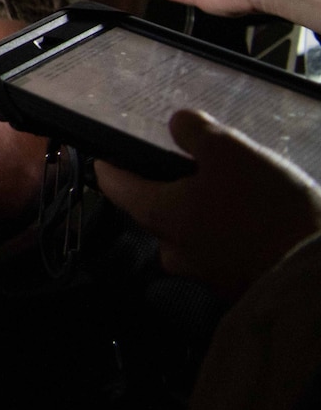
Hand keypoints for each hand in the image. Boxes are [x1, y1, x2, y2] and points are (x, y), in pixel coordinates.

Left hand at [95, 109, 320, 299]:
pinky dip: (229, 234)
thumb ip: (195, 132)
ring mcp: (204, 274)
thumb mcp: (230, 152)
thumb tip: (177, 123)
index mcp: (157, 215)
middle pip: (154, 210)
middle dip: (168, 188)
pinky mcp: (235, 286)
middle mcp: (172, 250)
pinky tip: (254, 219)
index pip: (115, 185)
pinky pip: (221, 251)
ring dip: (203, 212)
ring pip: (190, 233)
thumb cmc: (265, 209)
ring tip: (232, 192)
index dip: (111, 164)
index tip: (109, 153)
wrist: (315, 276)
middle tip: (190, 168)